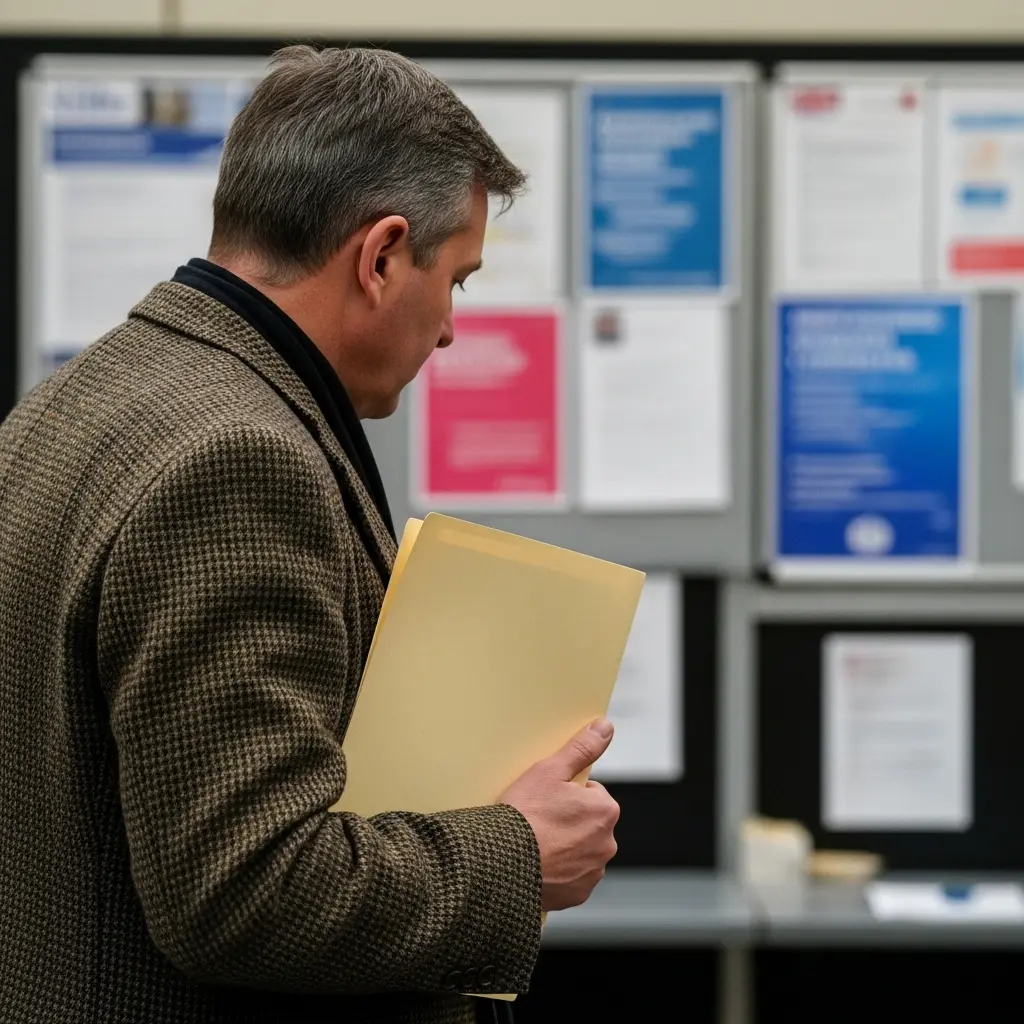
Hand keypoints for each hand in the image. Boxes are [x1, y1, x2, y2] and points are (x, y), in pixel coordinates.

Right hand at [500, 718, 619, 911]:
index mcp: (605, 811)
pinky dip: (559, 871)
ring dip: (564, 846)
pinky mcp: (578, 894)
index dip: (565, 793)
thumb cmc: (523, 815)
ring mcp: (593, 872)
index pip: (590, 793)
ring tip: (535, 842)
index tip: (545, 799)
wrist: (500, 864)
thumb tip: (605, 728)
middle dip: (568, 820)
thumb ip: (582, 748)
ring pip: (580, 850)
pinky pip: (572, 877)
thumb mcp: (550, 770)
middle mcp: (607, 844)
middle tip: (538, 820)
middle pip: (587, 823)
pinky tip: (538, 863)